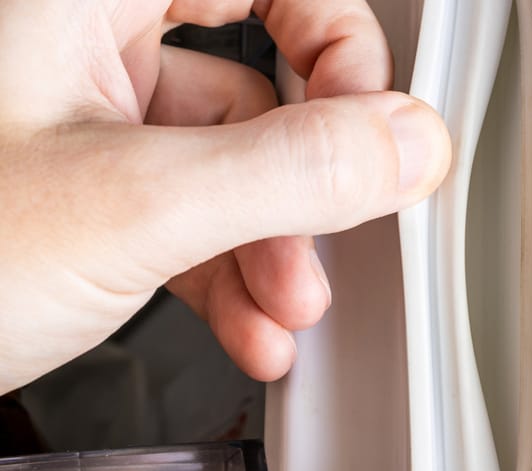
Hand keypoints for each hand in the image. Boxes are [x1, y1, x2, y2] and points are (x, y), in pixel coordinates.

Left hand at [0, 1, 450, 392]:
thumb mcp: (128, 208)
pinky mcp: (82, 191)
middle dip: (307, 175)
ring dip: (274, 244)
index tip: (371, 126)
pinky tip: (248, 326)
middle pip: (257, 73)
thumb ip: (289, 168)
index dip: (338, 40)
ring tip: (286, 311)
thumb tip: (408, 143)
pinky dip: (229, 272)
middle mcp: (80, 40)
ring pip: (226, 161)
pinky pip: (186, 213)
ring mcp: (82, 121)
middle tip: (337, 228)